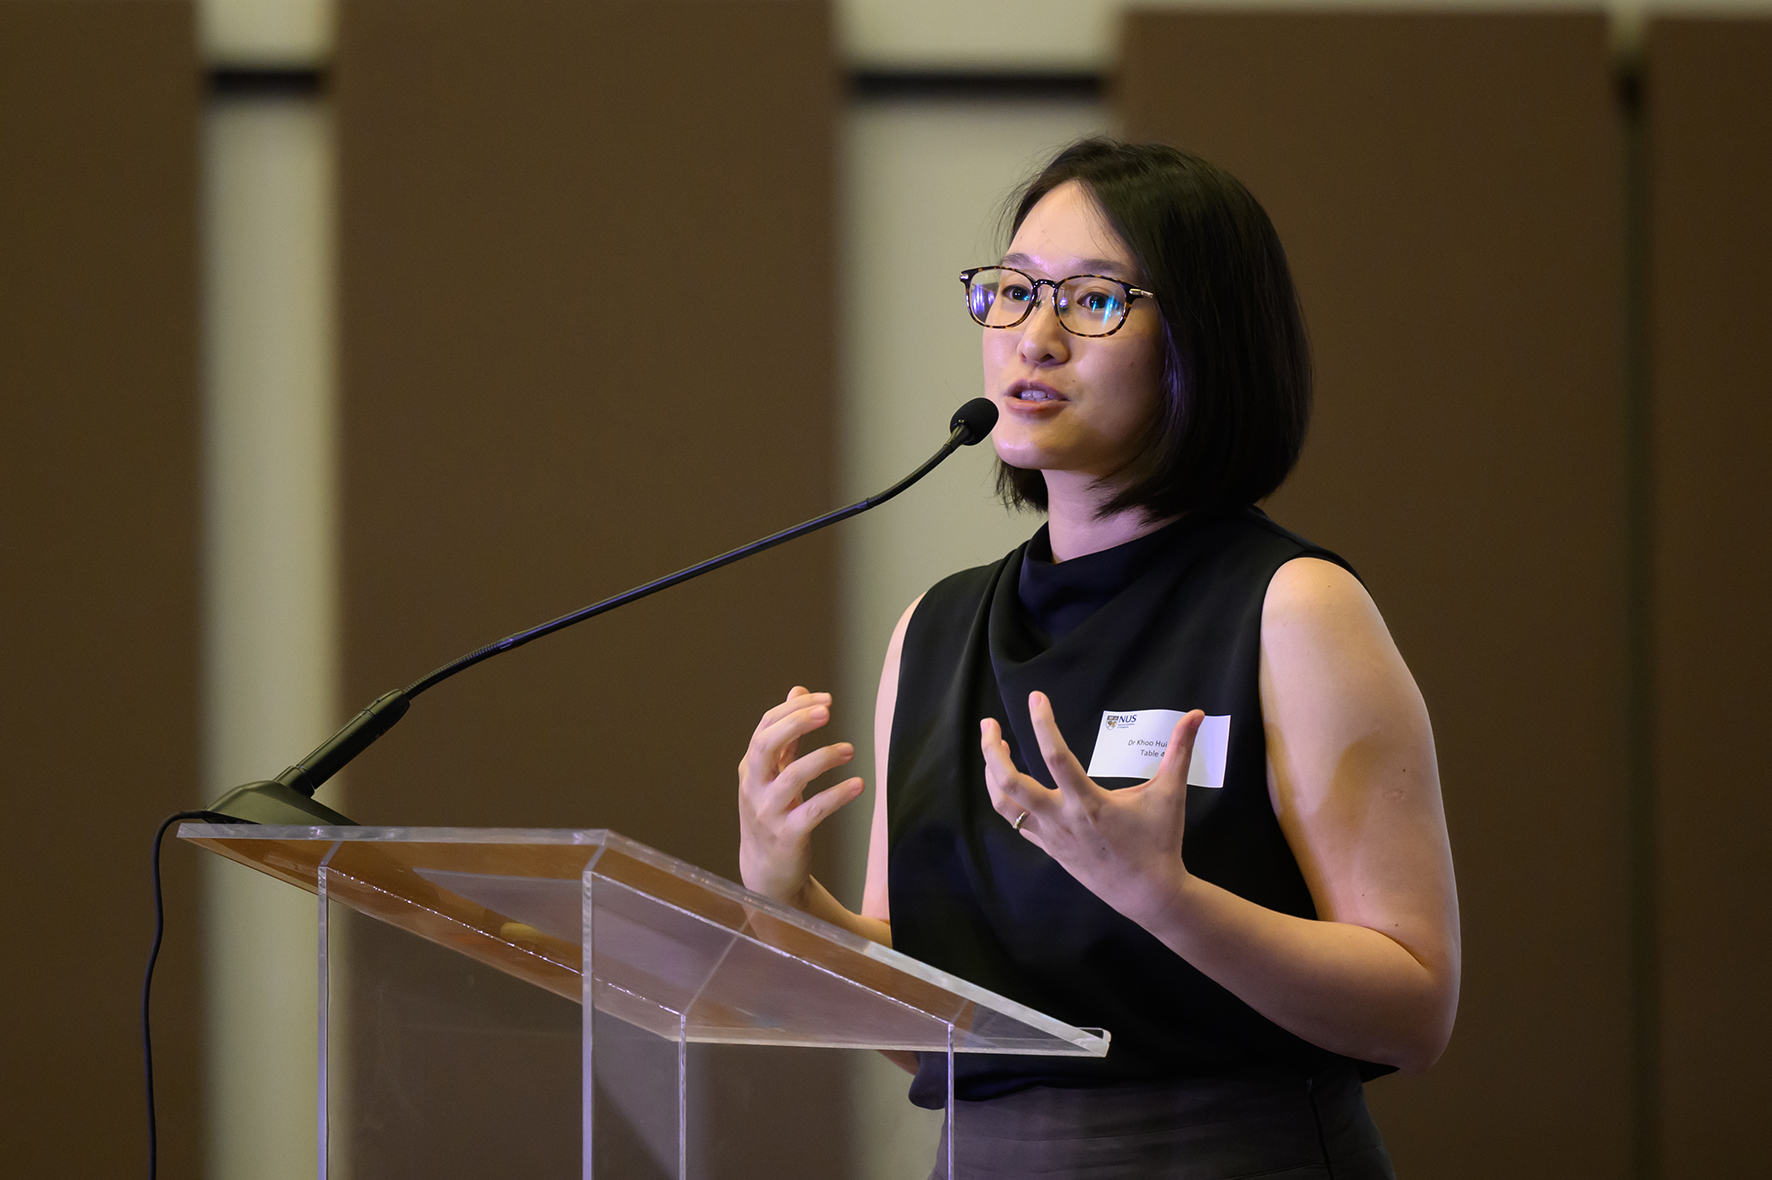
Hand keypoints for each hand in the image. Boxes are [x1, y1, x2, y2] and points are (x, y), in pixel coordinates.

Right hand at [738, 686, 864, 905]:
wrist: (765, 872)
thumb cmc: (773, 813)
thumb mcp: (775, 773)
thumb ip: (787, 735)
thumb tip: (798, 690)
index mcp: (751, 767)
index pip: (766, 727)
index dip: (794, 709)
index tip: (825, 700)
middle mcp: (755, 787)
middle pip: (766, 746)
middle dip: (796, 724)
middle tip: (827, 712)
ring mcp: (769, 812)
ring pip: (791, 778)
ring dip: (822, 759)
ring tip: (850, 750)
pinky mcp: (788, 835)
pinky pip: (813, 811)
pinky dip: (836, 796)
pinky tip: (858, 785)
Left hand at [980, 691, 1202, 923]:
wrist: (1149, 894)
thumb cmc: (1159, 842)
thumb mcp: (1170, 794)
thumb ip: (1179, 751)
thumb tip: (1197, 714)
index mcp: (1089, 803)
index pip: (1056, 757)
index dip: (1043, 724)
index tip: (1036, 698)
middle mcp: (1062, 820)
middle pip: (1010, 784)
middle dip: (992, 751)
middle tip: (988, 724)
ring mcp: (1051, 837)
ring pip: (1004, 805)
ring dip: (991, 773)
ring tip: (994, 747)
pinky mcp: (1049, 849)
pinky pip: (1016, 822)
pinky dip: (1005, 798)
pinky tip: (1006, 782)